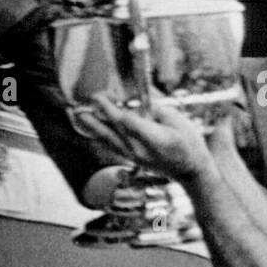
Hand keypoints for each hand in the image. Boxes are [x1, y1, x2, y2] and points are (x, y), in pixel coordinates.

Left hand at [79, 95, 214, 181]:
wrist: (190, 171)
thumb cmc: (189, 142)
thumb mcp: (178, 119)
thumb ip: (155, 106)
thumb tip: (135, 95)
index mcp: (156, 139)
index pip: (128, 123)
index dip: (111, 109)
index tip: (98, 96)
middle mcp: (141, 150)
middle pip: (113, 132)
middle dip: (95, 117)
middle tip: (79, 105)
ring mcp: (134, 156)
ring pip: (108, 140)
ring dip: (91, 126)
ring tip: (76, 114)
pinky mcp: (131, 158)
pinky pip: (111, 145)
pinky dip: (99, 134)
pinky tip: (89, 125)